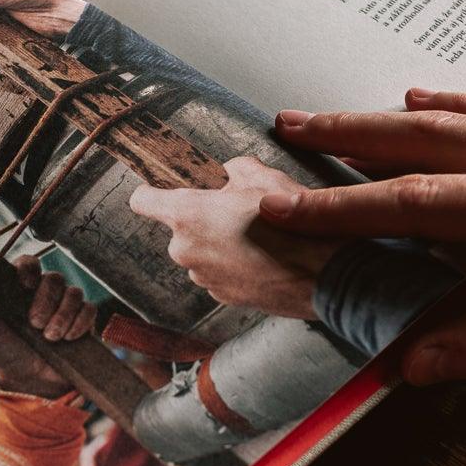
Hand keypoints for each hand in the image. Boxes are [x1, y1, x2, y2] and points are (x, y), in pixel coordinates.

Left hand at [0, 256, 97, 397]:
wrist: (28, 381)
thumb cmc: (3, 352)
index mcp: (20, 288)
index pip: (29, 263)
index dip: (30, 269)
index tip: (25, 285)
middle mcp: (44, 292)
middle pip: (54, 278)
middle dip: (46, 301)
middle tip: (36, 324)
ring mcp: (65, 305)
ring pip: (73, 293)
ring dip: (63, 315)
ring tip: (51, 337)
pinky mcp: (83, 319)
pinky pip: (89, 309)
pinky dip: (80, 322)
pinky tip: (68, 337)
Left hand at [128, 158, 343, 319]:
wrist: (322, 275)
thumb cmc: (292, 223)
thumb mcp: (265, 177)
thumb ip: (236, 168)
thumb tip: (231, 170)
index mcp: (187, 215)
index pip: (143, 200)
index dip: (150, 191)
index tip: (157, 189)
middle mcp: (186, 250)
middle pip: (180, 228)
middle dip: (203, 218)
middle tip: (237, 210)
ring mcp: (204, 278)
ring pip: (202, 252)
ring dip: (219, 243)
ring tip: (257, 235)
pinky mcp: (223, 297)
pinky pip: (220, 272)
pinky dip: (234, 264)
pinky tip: (263, 256)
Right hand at [260, 88, 465, 382]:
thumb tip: (414, 364)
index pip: (423, 205)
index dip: (345, 210)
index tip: (284, 209)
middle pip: (428, 142)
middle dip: (347, 140)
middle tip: (279, 130)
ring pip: (461, 121)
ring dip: (388, 118)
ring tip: (327, 118)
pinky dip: (454, 110)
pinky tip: (425, 103)